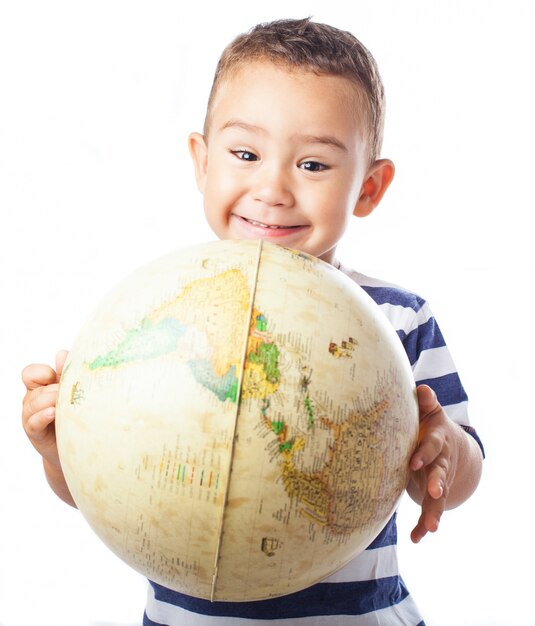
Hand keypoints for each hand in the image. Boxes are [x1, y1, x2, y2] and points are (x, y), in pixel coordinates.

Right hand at [21, 350, 68, 474]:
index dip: (43, 372)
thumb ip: (65, 373)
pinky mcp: (35, 432)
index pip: (31, 373)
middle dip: (53, 388)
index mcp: (39, 387)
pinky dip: (43, 416)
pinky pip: (33, 421)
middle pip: (36, 388)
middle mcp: (32, 400)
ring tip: (61, 403)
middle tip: (68, 392)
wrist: (74, 444)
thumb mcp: (70, 391)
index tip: (58, 377)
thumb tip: (61, 353)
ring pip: (33, 403)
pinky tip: (53, 412)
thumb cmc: (73, 413)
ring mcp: (31, 416)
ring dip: (49, 400)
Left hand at [408, 384, 460, 542]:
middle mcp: (441, 462)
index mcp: (437, 441)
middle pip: (440, 473)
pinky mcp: (433, 493)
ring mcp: (439, 479)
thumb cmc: (431, 424)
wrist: (452, 445)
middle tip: (435, 491)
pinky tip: (416, 539)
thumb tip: (422, 389)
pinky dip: (423, 525)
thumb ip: (426, 403)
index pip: (431, 446)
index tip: (413, 462)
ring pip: (439, 497)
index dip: (423, 452)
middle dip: (437, 482)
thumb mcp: (431, 412)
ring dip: (434, 511)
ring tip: (431, 528)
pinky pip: (429, 510)